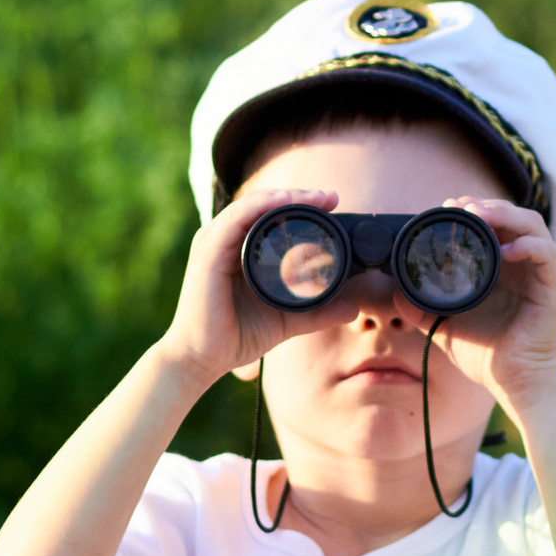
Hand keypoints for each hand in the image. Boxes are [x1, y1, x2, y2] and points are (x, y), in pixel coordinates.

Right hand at [156, 186, 353, 385]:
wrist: (202, 359)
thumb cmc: (236, 336)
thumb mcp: (287, 319)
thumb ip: (318, 312)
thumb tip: (353, 307)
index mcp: (239, 248)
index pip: (271, 214)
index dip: (301, 205)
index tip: (333, 204)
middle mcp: (224, 239)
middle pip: (264, 203)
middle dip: (299, 196)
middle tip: (331, 197)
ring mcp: (214, 243)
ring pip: (251, 205)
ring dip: (285, 196)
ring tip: (315, 197)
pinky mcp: (208, 253)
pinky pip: (236, 219)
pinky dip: (261, 206)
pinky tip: (283, 202)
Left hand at [426, 198, 555, 416]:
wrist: (511, 382)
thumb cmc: (484, 354)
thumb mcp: (445, 326)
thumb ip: (421, 309)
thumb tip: (396, 293)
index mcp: (501, 267)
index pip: (493, 222)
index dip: (473, 208)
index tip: (446, 206)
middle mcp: (522, 264)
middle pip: (513, 215)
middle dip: (487, 204)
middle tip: (461, 205)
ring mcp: (539, 274)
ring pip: (532, 225)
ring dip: (506, 214)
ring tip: (479, 215)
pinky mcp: (552, 288)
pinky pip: (547, 254)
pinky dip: (528, 245)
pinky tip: (506, 250)